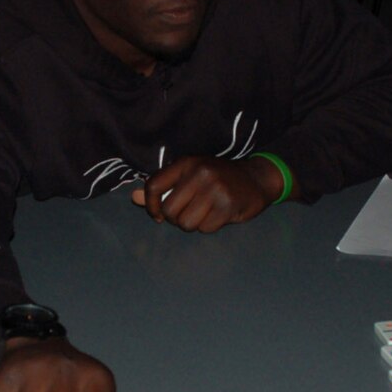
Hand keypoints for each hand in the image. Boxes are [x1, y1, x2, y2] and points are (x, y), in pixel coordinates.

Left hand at [130, 155, 281, 232]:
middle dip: (176, 219)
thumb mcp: (190, 176)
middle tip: (190, 213)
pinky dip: (210, 227)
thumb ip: (163, 187)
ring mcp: (214, 189)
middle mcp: (199, 173)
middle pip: (169, 211)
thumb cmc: (219, 179)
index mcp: (186, 163)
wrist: (257, 179)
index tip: (157, 216)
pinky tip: (220, 215)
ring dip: (194, 224)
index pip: (154, 185)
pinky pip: (205, 229)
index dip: (151, 206)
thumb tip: (134, 198)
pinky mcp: (227, 205)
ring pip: (186, 223)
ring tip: (206, 213)